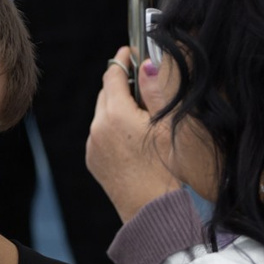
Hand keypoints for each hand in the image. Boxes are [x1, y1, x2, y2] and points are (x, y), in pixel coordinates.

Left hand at [86, 53, 181, 222]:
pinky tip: (132, 136)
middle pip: (105, 93)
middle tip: (142, 82)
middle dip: (121, 84)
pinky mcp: (94, 161)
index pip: (113, 74)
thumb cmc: (168, 170)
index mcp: (115, 115)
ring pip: (102, 114)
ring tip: (141, 113)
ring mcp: (93, 146)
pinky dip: (112, 127)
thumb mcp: (169, 125)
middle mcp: (98, 128)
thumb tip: (145, 64)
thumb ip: (156, 90)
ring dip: (117, 107)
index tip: (131, 52)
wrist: (154, 212)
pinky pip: (100, 134)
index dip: (123, 60)